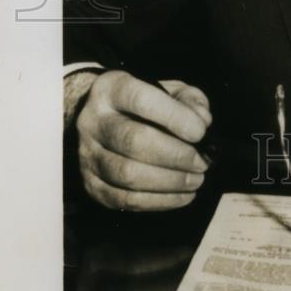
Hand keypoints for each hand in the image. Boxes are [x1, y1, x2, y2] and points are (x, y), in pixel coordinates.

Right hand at [75, 70, 212, 210]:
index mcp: (112, 89)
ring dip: (169, 181)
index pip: (141, 99)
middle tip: (202, 162)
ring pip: (127, 174)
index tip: (201, 132)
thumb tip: (202, 122)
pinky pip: (125, 199)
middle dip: (175, 155)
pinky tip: (183, 195)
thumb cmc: (146, 105)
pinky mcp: (91, 185)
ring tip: (196, 179)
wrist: (103, 121)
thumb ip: (190, 100)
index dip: (174, 117)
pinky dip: (159, 201)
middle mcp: (93, 121)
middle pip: (133, 140)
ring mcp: (88, 155)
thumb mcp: (170, 90)